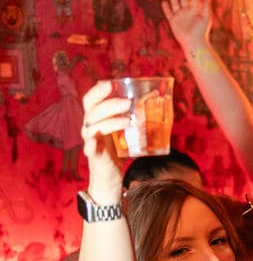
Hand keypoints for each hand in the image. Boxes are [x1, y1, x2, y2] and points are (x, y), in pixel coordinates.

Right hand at [80, 81, 130, 199]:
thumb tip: (157, 101)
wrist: (109, 177)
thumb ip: (136, 118)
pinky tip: (95, 141)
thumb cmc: (117, 151)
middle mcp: (90, 127)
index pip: (91, 100)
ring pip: (92, 126)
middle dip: (109, 104)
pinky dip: (91, 143)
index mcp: (96, 119)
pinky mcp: (93, 155)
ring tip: (128, 121)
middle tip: (128, 103)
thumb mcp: (126, 132)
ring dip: (109, 121)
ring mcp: (90, 141)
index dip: (98, 91)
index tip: (110, 83)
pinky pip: (88, 147)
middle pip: (92, 110)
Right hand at [162, 0, 212, 51]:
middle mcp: (187, 11)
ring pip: (175, 3)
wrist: (194, 43)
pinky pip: (168, 13)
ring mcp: (180, 16)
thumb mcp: (206, 18)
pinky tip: (164, 2)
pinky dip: (166, 8)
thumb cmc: (202, 31)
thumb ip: (207, 7)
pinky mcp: (173, 21)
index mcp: (196, 10)